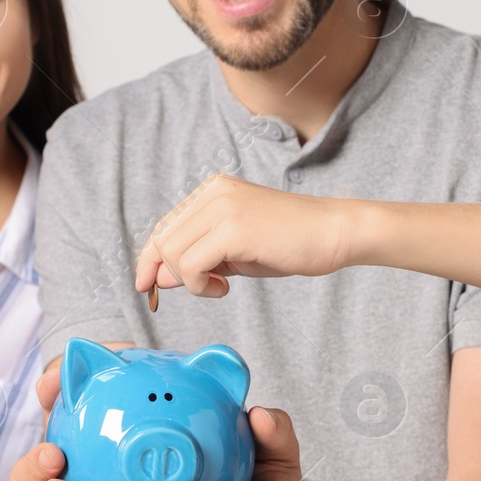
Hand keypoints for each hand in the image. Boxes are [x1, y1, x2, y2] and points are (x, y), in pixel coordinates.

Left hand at [133, 174, 354, 301]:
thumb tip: (160, 278)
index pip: (164, 226)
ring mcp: (222, 207)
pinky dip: (200, 286)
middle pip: (162, 240)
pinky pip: (192, 265)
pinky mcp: (233, 228)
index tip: (146, 284)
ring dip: (190, 282)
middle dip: (166, 274)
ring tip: (220, 286)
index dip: (149, 259)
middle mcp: (212, 192)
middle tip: (200, 289)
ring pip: (173, 254)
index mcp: (212, 191)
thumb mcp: (234, 251)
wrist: (333, 232)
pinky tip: (225, 288)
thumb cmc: (289, 242)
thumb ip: (197, 258)